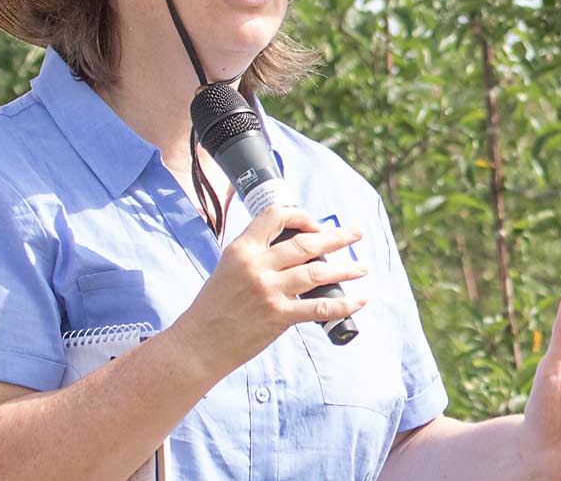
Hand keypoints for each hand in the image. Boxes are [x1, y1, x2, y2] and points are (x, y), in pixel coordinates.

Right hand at [173, 206, 367, 375]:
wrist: (198, 344)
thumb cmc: (213, 307)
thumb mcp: (228, 268)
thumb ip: (257, 256)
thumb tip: (293, 251)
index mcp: (242, 249)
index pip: (275, 217)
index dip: (301, 216)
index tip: (315, 225)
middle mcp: (257, 266)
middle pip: (306, 243)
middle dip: (336, 237)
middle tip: (356, 234)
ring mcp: (269, 291)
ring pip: (318, 272)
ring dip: (345, 269)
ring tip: (362, 267)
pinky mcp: (278, 317)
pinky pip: (319, 307)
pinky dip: (343, 304)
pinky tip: (358, 300)